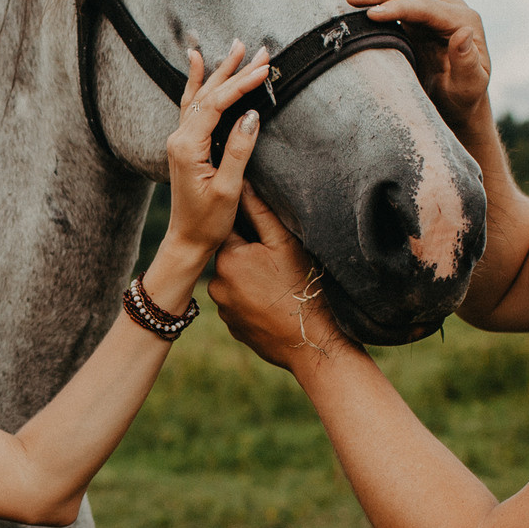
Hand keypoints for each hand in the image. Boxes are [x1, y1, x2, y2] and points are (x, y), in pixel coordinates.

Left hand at [158, 40, 270, 256]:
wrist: (187, 240)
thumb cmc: (209, 221)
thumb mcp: (228, 189)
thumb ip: (238, 150)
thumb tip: (251, 115)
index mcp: (188, 147)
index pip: (216, 105)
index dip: (241, 84)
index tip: (265, 68)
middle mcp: (179, 138)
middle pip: (208, 94)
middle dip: (234, 70)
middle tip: (257, 48)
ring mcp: (180, 139)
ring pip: (200, 96)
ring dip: (219, 71)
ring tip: (236, 46)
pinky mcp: (185, 144)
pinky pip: (191, 105)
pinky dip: (197, 82)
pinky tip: (197, 62)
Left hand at [211, 188, 356, 371]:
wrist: (311, 344)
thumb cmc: (302, 288)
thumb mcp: (284, 244)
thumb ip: (259, 212)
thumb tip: (242, 184)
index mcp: (228, 258)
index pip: (230, 229)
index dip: (250, 228)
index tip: (267, 235)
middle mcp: (217, 284)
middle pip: (232, 257)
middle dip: (251, 255)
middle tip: (279, 262)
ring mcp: (223, 309)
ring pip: (235, 281)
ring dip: (251, 279)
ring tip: (279, 285)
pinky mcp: (232, 327)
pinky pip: (240, 304)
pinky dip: (253, 301)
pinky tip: (275, 303)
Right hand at [341, 0, 490, 132]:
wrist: (458, 101)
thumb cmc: (462, 99)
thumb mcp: (468, 87)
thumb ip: (467, 63)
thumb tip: (463, 33)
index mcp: (464, 22)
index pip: (427, 6)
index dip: (399, 7)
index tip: (371, 13)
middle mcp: (451, 8)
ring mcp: (436, 5)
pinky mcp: (422, 9)